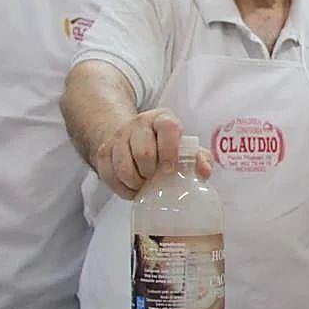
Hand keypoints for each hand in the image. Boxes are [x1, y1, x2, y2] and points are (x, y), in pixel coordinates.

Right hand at [93, 109, 211, 198]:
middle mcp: (139, 124)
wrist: (131, 135)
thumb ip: (199, 158)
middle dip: (150, 172)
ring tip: (143, 184)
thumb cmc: (164, 145)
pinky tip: (131, 188)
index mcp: (163, 120)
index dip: (170, 150)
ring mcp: (119, 137)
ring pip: (124, 167)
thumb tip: (204, 172)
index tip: (170, 169)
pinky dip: (122, 188)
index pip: (167, 128)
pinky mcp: (104, 151)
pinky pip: (109, 175)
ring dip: (135, 182)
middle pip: (143, 152)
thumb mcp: (183, 146)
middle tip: (155, 178)